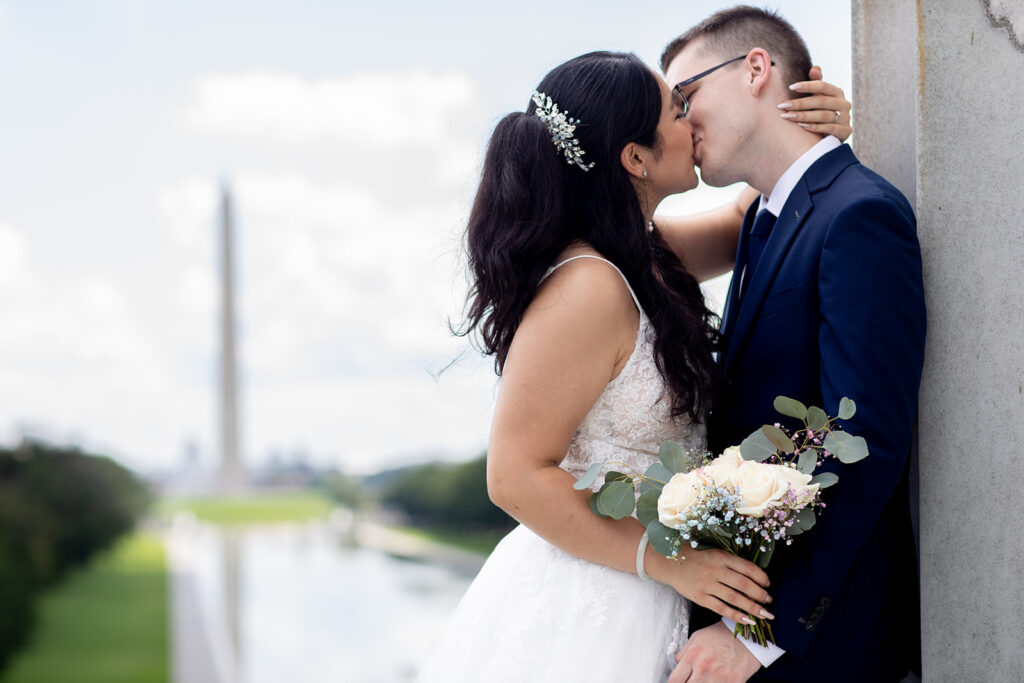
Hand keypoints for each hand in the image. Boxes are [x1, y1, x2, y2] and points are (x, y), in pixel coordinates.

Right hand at [647, 547, 773, 625]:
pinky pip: (721, 608)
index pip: (747, 568)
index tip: (768, 584)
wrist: (669, 562)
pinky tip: (747, 620)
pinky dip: (736, 615)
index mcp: (721, 556)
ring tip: (763, 613)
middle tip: (769, 600)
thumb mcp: (715, 552)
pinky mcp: (700, 597)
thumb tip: (754, 577)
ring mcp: (707, 584)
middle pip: (744, 584)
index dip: (761, 577)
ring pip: (735, 598)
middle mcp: (715, 570)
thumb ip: (732, 562)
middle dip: (760, 594)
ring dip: (752, 607)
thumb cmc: (695, 556)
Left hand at [669, 622, 760, 682]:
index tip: (679, 682)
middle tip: (694, 680)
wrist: (747, 636)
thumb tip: (677, 664)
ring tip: (706, 679)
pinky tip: (718, 681)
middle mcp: (703, 667)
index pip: (674, 680)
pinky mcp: (733, 682)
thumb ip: (684, 652)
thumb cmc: (722, 635)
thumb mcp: (698, 637)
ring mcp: (718, 677)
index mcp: (692, 656)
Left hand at [780, 65, 852, 140]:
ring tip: (787, 116)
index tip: (791, 87)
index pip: (823, 86)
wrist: (832, 136)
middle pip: (820, 101)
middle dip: (800, 103)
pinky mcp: (845, 131)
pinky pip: (829, 128)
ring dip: (803, 116)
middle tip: (782, 105)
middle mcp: (844, 103)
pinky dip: (814, 127)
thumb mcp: (820, 98)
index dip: (807, 86)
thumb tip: (815, 68)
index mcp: (837, 92)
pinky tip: (801, 126)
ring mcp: (846, 118)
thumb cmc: (822, 113)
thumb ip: (817, 84)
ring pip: (823, 115)